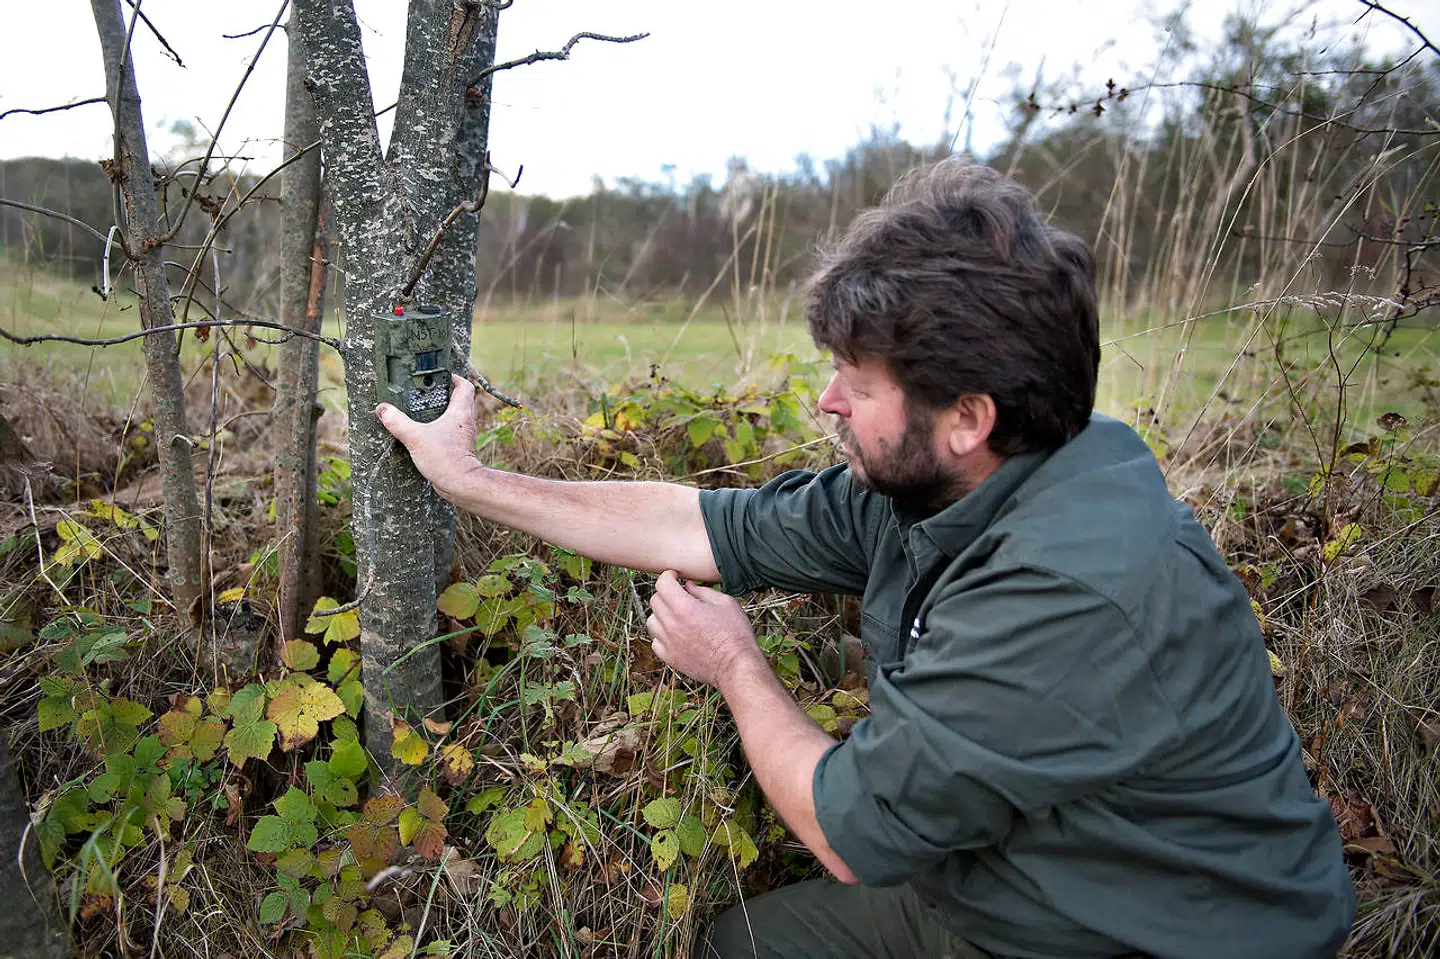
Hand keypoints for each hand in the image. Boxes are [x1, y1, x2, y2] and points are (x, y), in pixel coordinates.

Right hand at [376, 373, 481, 501]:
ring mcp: (462, 436)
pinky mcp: (457, 449)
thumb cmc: (446, 460)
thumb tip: (383, 409)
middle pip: (458, 400)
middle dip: (443, 394)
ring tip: (420, 411)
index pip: (464, 386)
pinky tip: (423, 433)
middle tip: (424, 392)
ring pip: (453, 417)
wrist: (461, 484)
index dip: (453, 377)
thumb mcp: (416, 437)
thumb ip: (397, 422)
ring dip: (440, 413)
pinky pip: (448, 433)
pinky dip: (438, 429)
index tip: (440, 375)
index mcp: (460, 413)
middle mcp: (465, 422)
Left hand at [646, 570, 764, 688]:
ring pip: (652, 620)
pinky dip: (662, 634)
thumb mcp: (726, 603)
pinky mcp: (670, 658)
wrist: (735, 667)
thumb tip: (688, 587)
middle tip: (680, 594)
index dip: (668, 576)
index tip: (675, 576)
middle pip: (655, 601)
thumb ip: (703, 591)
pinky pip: (656, 641)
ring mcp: (668, 643)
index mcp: (684, 608)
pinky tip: (676, 633)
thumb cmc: (736, 634)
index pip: (662, 584)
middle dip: (666, 593)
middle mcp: (671, 624)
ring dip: (662, 614)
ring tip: (678, 615)